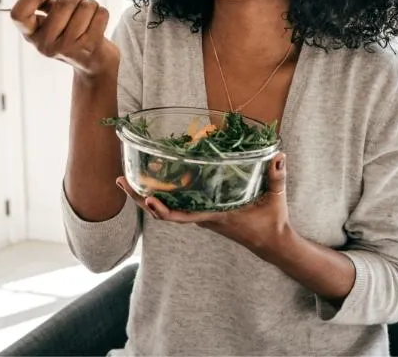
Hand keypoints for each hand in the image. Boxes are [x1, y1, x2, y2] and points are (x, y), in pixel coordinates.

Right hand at [10, 0, 118, 77]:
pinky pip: (101, 14)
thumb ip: (39, 4)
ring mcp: (67, 47)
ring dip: (91, 4)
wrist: (92, 63)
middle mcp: (46, 44)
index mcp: (32, 35)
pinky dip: (102, 13)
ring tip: (88, 14)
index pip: (18, 14)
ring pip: (85, 7)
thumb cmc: (70, 36)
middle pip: (62, 3)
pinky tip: (97, 23)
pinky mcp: (89, 47)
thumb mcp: (50, 21)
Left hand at [117, 153, 291, 256]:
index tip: (147, 199)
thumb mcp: (276, 198)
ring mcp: (201, 216)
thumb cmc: (272, 222)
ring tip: (126, 177)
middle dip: (140, 198)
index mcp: (216, 217)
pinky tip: (153, 181)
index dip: (163, 210)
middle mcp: (203, 218)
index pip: (183, 217)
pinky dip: (161, 196)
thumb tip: (277, 155)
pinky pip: (177, 206)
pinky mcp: (204, 213)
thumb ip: (277, 176)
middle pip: (164, 212)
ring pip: (167, 209)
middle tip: (120, 180)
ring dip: (145, 196)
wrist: (272, 243)